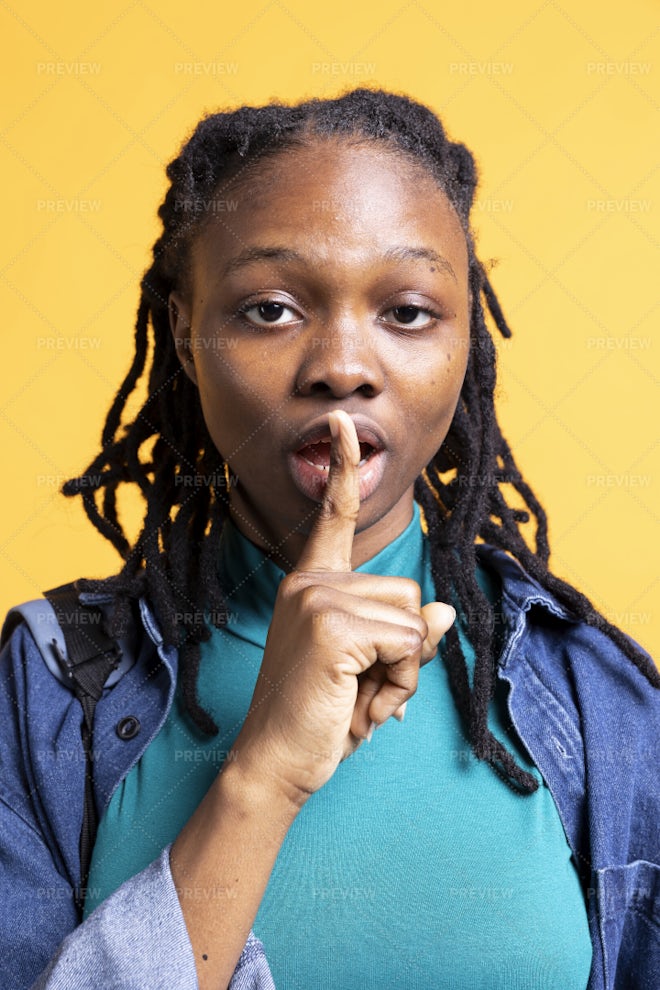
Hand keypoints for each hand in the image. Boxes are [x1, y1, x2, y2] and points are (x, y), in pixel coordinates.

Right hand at [232, 410, 455, 806]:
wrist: (277, 764)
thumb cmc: (320, 718)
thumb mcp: (370, 671)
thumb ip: (403, 636)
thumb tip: (442, 609)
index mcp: (312, 584)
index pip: (332, 518)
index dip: (342, 470)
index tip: (342, 423)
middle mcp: (310, 581)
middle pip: (408, 592)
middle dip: (403, 649)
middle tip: (361, 686)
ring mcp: (317, 598)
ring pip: (412, 618)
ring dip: (402, 668)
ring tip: (358, 695)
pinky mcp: (330, 623)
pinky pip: (406, 642)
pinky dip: (398, 680)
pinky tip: (359, 701)